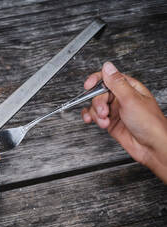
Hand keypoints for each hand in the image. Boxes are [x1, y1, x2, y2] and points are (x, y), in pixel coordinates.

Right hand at [81, 62, 166, 182]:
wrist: (151, 146)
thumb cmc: (149, 123)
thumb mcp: (131, 99)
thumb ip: (116, 83)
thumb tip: (108, 67)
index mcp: (129, 88)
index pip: (108, 78)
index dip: (96, 80)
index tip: (88, 85)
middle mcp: (121, 98)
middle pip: (98, 93)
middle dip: (98, 103)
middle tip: (104, 111)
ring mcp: (115, 110)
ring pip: (95, 106)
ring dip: (96, 114)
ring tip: (104, 121)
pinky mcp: (110, 122)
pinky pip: (95, 116)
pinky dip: (92, 119)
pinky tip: (96, 122)